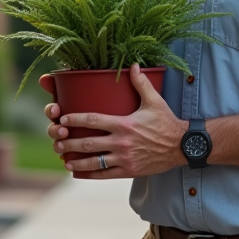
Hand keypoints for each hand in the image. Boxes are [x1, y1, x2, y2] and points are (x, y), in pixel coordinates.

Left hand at [52, 64, 187, 178]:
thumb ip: (141, 83)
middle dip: (70, 143)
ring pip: (95, 161)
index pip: (93, 120)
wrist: (181, 146)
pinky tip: (79, 173)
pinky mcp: (129, 170)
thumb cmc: (166, 122)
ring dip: (77, 161)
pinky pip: (106, 174)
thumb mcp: (154, 101)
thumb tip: (133, 64)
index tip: (63, 120)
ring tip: (64, 160)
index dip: (75, 119)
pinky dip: (91, 174)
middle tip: (57, 142)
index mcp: (124, 124)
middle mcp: (122, 142)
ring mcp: (124, 158)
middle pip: (89, 143)